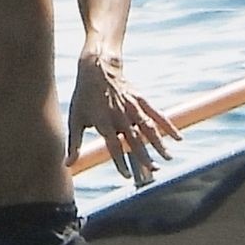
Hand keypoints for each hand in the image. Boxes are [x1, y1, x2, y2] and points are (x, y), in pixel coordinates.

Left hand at [67, 53, 180, 186]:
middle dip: (144, 156)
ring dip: (159, 143)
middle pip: (134, 139)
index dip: (120, 162)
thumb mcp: (74, 120)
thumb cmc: (83, 97)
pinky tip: (177, 138)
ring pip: (148, 128)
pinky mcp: (141, 100)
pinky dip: (168, 126)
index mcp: (103, 122)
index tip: (127, 177)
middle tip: (154, 170)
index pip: (113, 146)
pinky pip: (156, 114)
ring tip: (168, 158)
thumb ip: (73, 144)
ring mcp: (132, 107)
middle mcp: (119, 115)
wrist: (97, 68)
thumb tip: (67, 165)